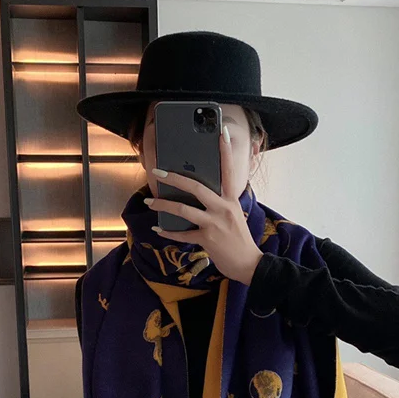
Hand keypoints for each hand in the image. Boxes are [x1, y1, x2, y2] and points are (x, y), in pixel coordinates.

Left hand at [144, 128, 263, 285]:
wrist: (249, 264)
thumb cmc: (240, 240)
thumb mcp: (234, 216)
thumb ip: (220, 204)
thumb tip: (199, 197)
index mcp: (231, 200)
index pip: (229, 171)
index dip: (226, 151)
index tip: (223, 133)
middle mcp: (223, 208)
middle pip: (196, 187)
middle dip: (174, 178)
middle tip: (158, 173)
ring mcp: (214, 224)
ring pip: (184, 209)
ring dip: (163, 205)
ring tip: (150, 201)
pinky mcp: (207, 239)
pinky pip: (182, 234)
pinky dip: (168, 232)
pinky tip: (158, 229)